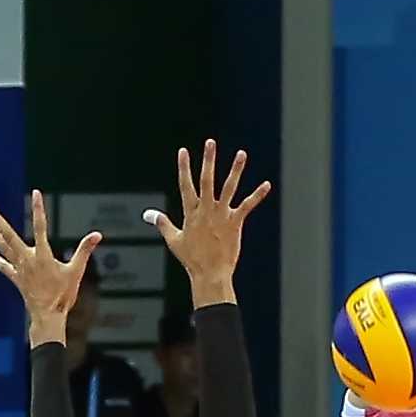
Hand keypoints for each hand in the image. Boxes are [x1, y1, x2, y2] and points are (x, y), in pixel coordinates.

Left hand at [0, 191, 101, 343]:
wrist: (48, 315)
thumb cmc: (64, 294)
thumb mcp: (76, 271)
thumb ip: (84, 251)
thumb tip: (98, 235)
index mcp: (43, 255)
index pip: (40, 226)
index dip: (39, 208)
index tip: (37, 193)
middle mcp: (27, 259)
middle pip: (10, 236)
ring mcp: (20, 269)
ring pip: (3, 248)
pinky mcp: (17, 279)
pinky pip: (4, 267)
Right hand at [143, 139, 271, 304]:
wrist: (210, 274)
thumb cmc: (191, 259)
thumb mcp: (173, 240)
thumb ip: (162, 223)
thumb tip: (148, 214)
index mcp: (191, 213)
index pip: (185, 185)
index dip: (184, 167)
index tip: (183, 151)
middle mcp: (206, 210)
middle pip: (206, 180)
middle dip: (208, 160)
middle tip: (210, 142)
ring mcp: (221, 215)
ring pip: (229, 187)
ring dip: (235, 170)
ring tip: (241, 153)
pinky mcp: (235, 223)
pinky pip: (248, 206)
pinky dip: (257, 195)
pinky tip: (267, 185)